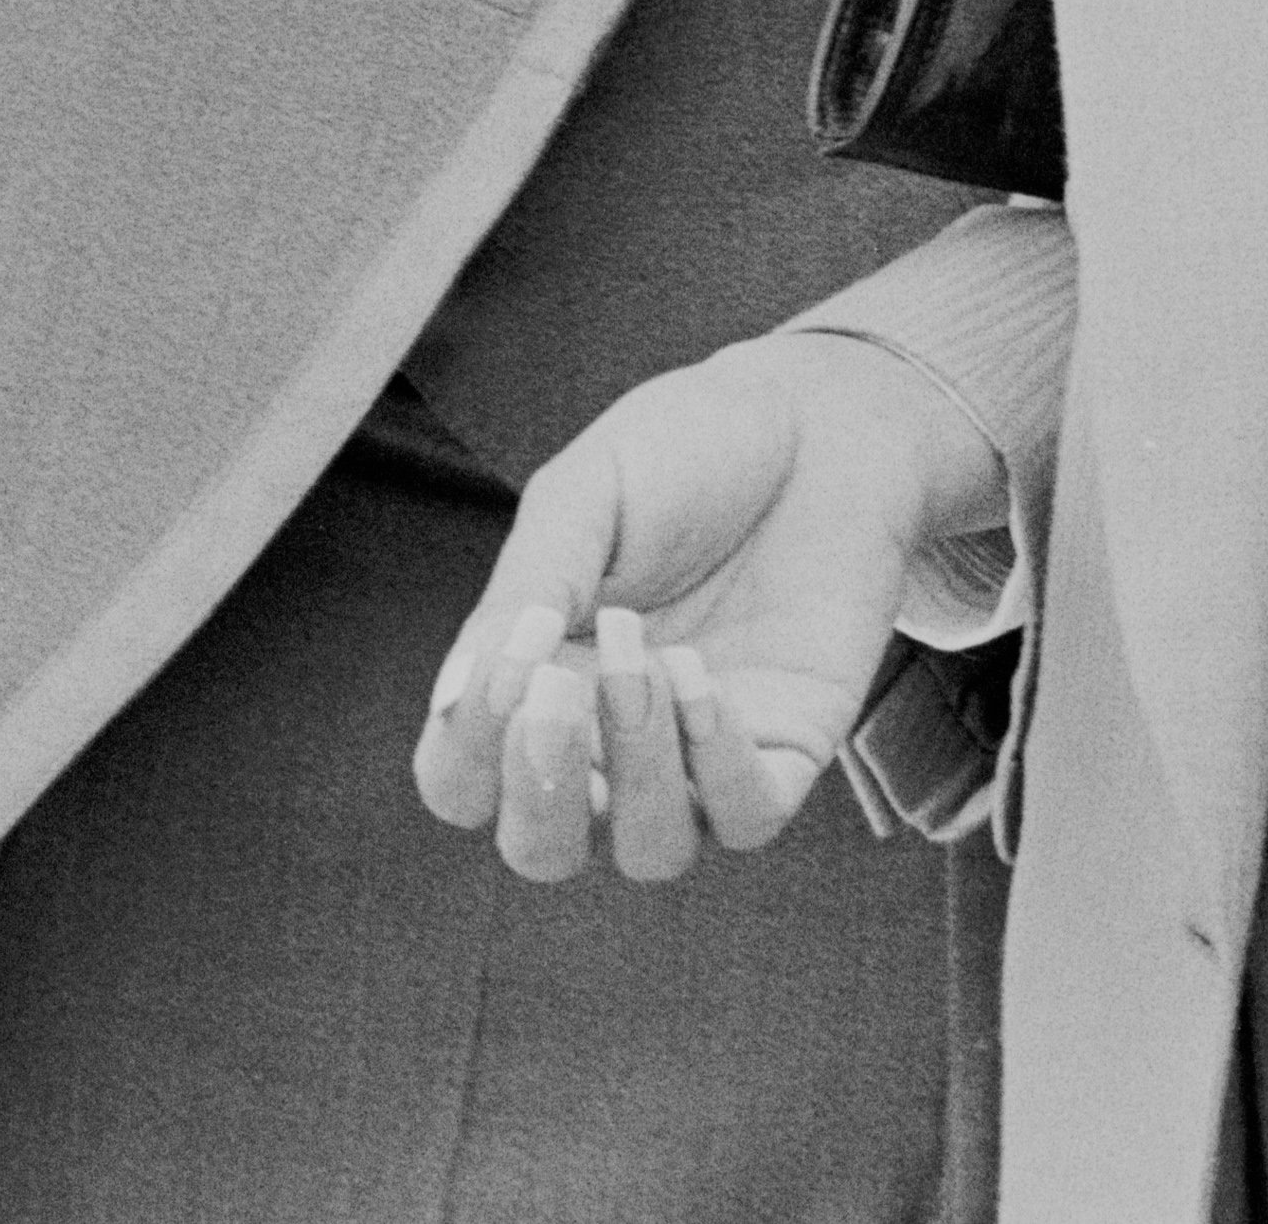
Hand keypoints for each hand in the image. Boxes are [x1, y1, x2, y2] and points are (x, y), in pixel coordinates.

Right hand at [413, 329, 1001, 884]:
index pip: (462, 779)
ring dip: (636, 772)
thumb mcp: (584, 498)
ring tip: (646, 657)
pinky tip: (704, 678)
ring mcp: (700, 755)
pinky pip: (744, 817)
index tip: (505, 663)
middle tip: (560, 691)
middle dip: (541, 795)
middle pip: (544, 849)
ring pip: (649, 851)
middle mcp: (610, 740)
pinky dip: (717, 765)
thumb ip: (523, 592)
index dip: (465, 749)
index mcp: (539, 679)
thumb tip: (453, 699)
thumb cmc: (685, 450)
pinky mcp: (785, 749)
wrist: (815, 416)